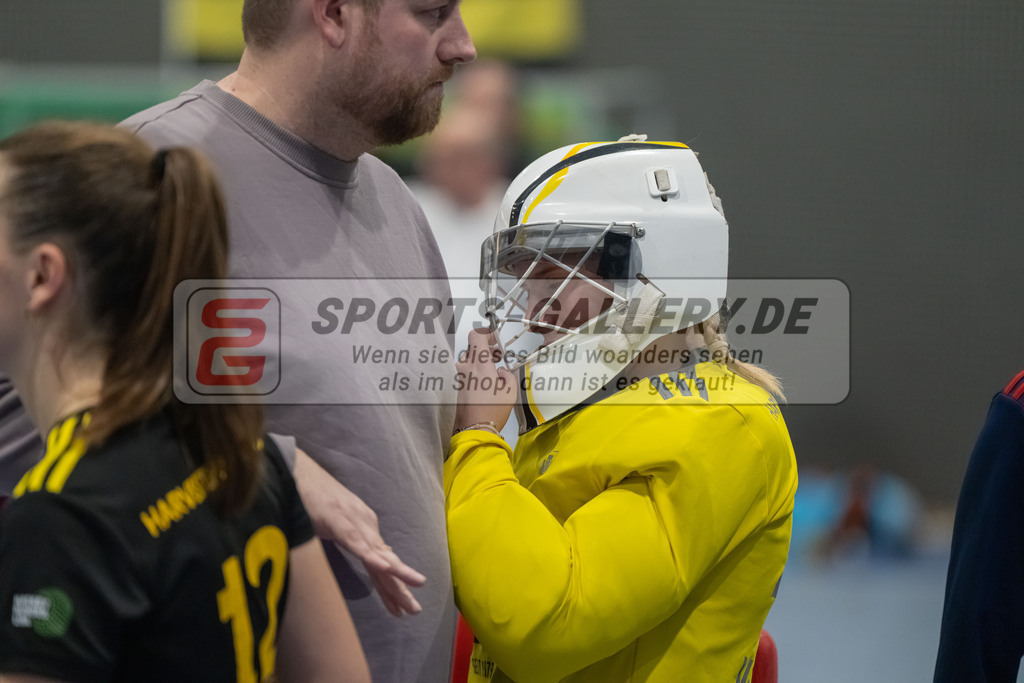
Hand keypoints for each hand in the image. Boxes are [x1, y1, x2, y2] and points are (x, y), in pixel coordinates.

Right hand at [292, 448, 425, 616]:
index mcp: (362, 528)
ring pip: (377, 554)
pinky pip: (357, 542)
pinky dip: (372, 555)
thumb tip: (363, 557)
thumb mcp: (331, 524)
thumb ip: (348, 539)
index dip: (390, 586)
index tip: (401, 608)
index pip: (380, 562)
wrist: (295, 469)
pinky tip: (385, 568)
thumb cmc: (309, 497)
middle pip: (384, 562)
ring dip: (396, 576)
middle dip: (399, 588)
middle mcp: (364, 524)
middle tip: (414, 611)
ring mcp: (353, 521)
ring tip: (412, 595)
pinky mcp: (338, 519)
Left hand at [454, 328, 516, 432]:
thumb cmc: (491, 412)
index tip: (495, 339)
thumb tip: (502, 371)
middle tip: (497, 357)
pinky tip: (483, 384)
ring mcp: (457, 377)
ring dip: (479, 363)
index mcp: (479, 364)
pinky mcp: (454, 387)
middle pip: (472, 348)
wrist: (474, 430)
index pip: (476, 335)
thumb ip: (508, 374)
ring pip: (467, 361)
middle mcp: (464, 368)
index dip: (486, 333)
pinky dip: (473, 373)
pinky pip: (463, 373)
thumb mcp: (511, 390)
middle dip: (486, 350)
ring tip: (491, 373)